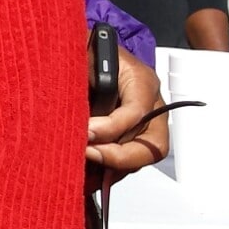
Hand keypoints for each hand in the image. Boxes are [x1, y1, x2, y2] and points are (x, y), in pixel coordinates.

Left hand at [87, 48, 167, 171]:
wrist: (84, 52)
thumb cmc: (85, 51)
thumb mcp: (83, 57)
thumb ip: (82, 79)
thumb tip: (77, 117)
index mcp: (141, 80)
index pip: (137, 111)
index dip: (112, 127)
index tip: (86, 133)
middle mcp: (151, 105)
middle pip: (152, 144)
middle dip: (120, 157)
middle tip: (88, 155)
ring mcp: (145, 124)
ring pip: (140, 157)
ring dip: (112, 169)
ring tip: (84, 173)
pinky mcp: (132, 137)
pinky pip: (129, 162)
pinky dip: (109, 173)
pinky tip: (88, 177)